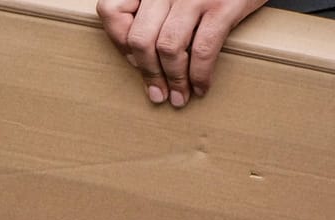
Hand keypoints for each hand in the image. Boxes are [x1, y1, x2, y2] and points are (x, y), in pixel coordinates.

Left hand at [96, 0, 266, 107]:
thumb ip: (151, 9)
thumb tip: (136, 56)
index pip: (112, 12)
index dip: (120, 43)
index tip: (135, 61)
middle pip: (139, 38)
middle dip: (148, 73)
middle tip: (158, 92)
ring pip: (168, 48)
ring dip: (174, 80)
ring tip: (180, 96)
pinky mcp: (223, 5)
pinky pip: (202, 50)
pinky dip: (200, 75)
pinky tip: (201, 87)